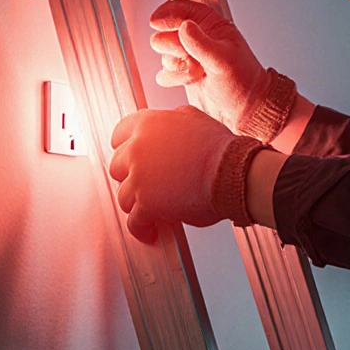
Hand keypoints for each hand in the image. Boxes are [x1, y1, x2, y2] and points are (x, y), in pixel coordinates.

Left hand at [109, 106, 238, 240]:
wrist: (232, 173)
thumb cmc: (220, 149)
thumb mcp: (194, 118)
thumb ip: (172, 120)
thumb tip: (169, 124)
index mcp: (148, 125)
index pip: (118, 136)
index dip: (126, 149)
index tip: (131, 158)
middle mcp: (137, 149)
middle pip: (117, 168)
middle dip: (130, 177)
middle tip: (145, 184)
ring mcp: (139, 178)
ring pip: (124, 197)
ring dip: (137, 204)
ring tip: (150, 210)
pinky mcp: (146, 205)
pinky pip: (134, 222)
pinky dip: (141, 229)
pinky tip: (149, 231)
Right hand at [149, 0, 268, 133]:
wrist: (244, 108)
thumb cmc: (244, 81)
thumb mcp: (224, 60)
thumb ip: (202, 43)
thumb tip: (184, 27)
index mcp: (212, 26)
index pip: (183, 10)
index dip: (167, 13)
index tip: (156, 22)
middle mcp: (198, 39)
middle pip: (166, 32)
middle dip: (173, 46)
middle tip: (188, 56)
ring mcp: (189, 56)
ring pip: (164, 54)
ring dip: (177, 65)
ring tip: (197, 71)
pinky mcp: (183, 74)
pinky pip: (165, 72)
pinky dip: (174, 77)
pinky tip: (191, 80)